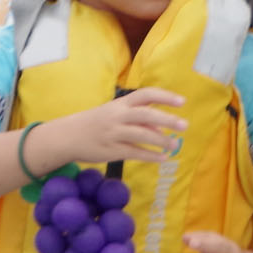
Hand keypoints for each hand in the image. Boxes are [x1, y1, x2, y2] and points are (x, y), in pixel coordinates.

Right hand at [56, 88, 188, 164]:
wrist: (67, 136)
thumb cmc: (97, 123)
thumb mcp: (116, 113)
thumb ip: (138, 119)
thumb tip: (163, 130)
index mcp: (120, 103)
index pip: (146, 94)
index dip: (164, 96)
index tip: (182, 101)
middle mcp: (118, 116)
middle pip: (146, 114)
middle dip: (167, 120)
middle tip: (184, 126)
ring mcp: (114, 133)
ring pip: (142, 135)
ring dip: (161, 141)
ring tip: (175, 145)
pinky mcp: (111, 150)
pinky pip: (134, 153)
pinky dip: (150, 156)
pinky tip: (162, 158)